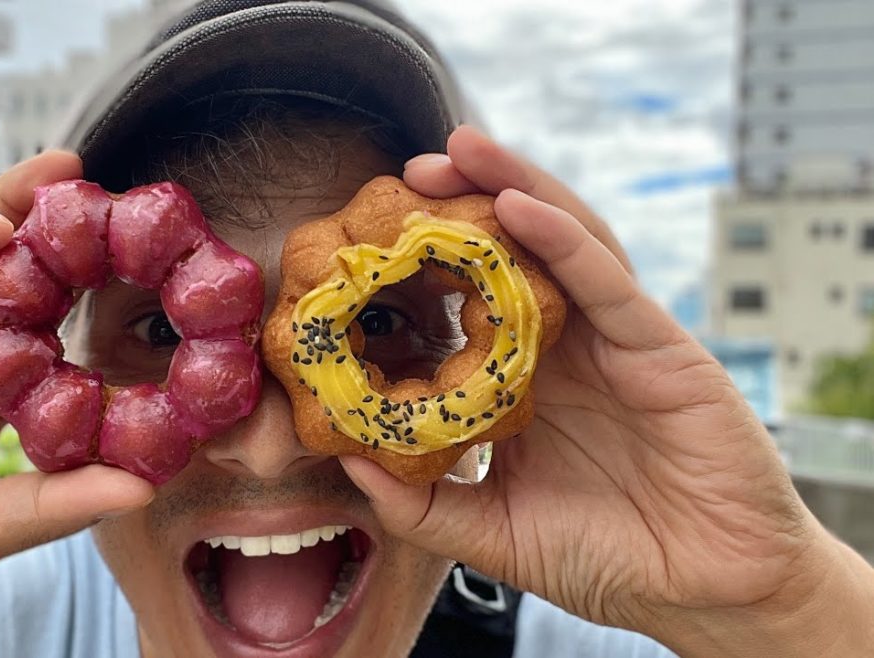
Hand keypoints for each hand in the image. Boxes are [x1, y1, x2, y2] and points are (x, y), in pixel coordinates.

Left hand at [341, 127, 873, 655]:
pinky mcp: (661, 347)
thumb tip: (352, 465)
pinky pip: (609, 281)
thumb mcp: (496, 534)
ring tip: (463, 149)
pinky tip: (521, 206)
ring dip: (515, 188)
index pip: (473, 302)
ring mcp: (614, 341)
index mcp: (527, 382)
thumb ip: (426, 504)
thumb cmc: (611, 562)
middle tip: (411, 168)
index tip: (370, 237)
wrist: (709, 596)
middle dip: (468, 200)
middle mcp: (568, 349)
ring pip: (564, 243)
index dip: (427, 264)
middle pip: (516, 254)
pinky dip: (564, 238)